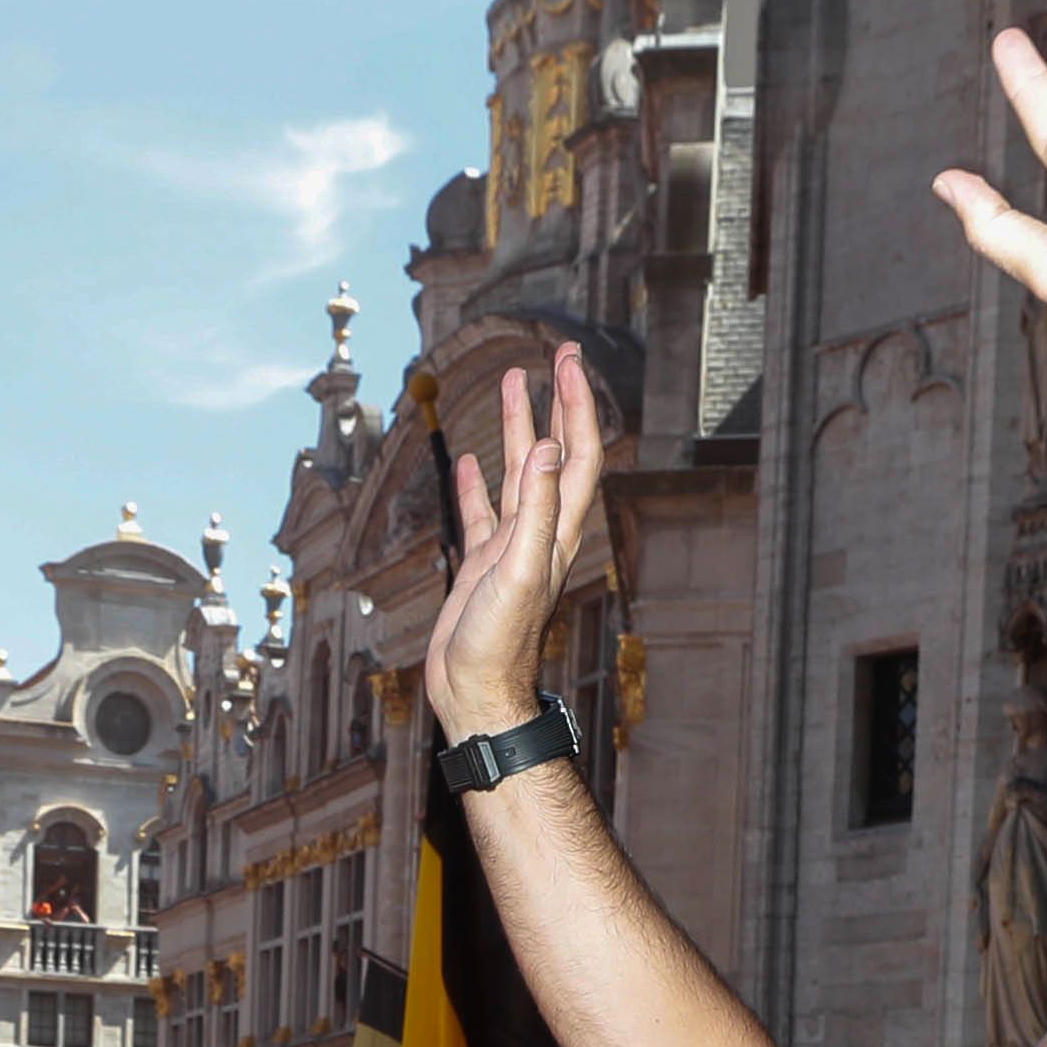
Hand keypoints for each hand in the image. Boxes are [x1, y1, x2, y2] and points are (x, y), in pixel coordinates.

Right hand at [420, 345, 606, 740]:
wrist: (475, 692)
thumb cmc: (496, 644)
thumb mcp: (517, 571)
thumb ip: (533, 511)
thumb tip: (545, 448)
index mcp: (557, 529)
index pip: (576, 452)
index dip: (575, 404)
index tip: (566, 361)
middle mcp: (541, 530)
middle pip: (555, 451)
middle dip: (557, 402)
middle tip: (555, 354)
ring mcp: (512, 546)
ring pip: (519, 472)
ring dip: (518, 428)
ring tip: (513, 386)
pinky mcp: (484, 565)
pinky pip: (483, 512)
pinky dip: (477, 482)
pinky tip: (469, 461)